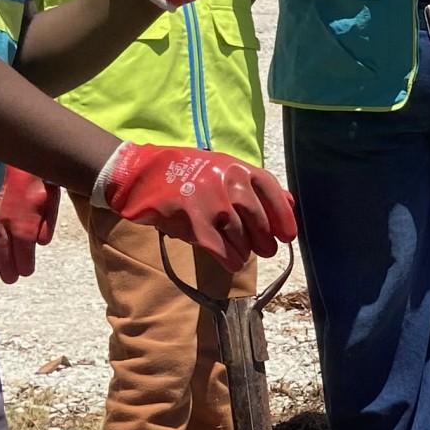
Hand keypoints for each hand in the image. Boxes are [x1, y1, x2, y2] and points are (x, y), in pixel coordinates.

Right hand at [0, 168, 59, 283]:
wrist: (15, 156)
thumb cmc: (37, 178)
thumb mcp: (50, 200)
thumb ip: (46, 224)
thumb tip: (41, 243)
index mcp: (23, 229)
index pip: (23, 259)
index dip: (24, 267)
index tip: (24, 271)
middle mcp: (3, 228)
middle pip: (3, 257)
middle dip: (7, 270)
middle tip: (9, 278)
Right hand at [96, 143, 296, 272]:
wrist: (139, 173)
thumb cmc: (185, 173)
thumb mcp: (222, 170)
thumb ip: (255, 186)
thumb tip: (289, 203)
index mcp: (237, 166)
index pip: (270, 191)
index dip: (282, 216)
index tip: (288, 235)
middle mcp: (226, 179)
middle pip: (256, 216)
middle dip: (264, 238)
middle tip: (267, 250)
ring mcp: (208, 197)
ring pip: (238, 233)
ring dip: (245, 249)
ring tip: (244, 255)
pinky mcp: (189, 215)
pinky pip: (217, 245)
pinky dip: (228, 258)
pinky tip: (233, 263)